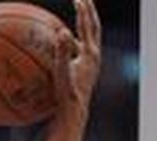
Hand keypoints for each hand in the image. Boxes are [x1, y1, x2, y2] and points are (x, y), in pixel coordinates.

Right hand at [53, 0, 101, 118]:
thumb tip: (61, 30)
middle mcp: (94, 56)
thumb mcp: (62, 72)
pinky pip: (82, 48)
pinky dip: (75, 40)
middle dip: (88, 12)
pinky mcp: (87, 69)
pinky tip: (64, 40)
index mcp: (90, 53)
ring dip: (84, 24)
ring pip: (90, 37)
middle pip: (93, 27)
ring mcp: (92, 63)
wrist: (75, 113)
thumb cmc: (66, 95)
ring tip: (78, 14)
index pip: (88, 26)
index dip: (83, 10)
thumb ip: (62, 51)